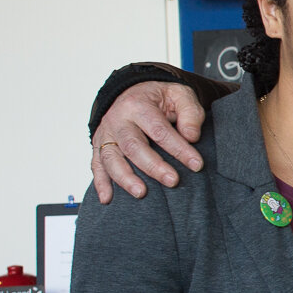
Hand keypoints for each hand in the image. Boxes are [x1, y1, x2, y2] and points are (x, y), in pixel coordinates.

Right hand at [92, 83, 205, 202]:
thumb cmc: (160, 98)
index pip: (159, 130)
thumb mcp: (180, 95)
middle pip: (133, 146)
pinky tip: (107, 199)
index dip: (179, 149)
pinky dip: (100, 183)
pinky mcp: (99, 146)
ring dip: (125, 178)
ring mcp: (105, 134)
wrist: (132, 93)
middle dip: (153, 166)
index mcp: (138, 105)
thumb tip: (191, 137)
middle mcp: (118, 120)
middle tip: (173, 181)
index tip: (196, 164)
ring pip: (111, 158)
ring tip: (141, 193)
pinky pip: (96, 165)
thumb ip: (190, 113)